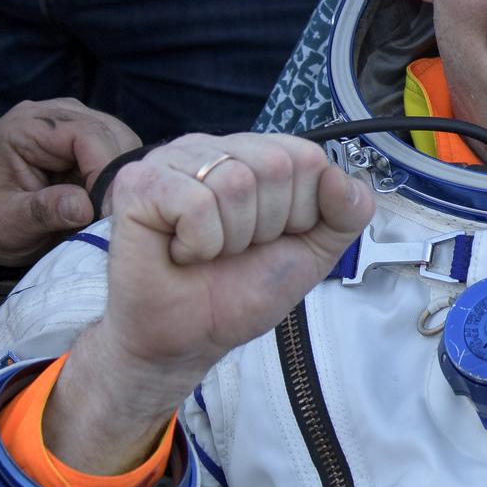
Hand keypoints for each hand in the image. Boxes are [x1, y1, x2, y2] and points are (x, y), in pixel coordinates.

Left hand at [0, 98, 139, 266]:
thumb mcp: (9, 222)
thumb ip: (43, 211)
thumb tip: (84, 207)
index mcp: (25, 126)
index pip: (86, 134)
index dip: (104, 170)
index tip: (106, 210)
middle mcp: (54, 114)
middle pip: (111, 133)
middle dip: (117, 176)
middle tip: (111, 214)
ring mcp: (77, 122)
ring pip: (125, 141)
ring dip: (123, 177)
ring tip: (107, 209)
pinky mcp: (94, 137)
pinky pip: (125, 151)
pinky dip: (123, 178)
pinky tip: (109, 199)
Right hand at [46, 133, 373, 471]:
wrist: (189, 339)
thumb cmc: (239, 289)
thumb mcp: (314, 250)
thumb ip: (347, 212)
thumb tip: (339, 177)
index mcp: (256, 153)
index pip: (308, 157)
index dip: (301, 210)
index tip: (272, 237)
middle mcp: (214, 147)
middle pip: (277, 165)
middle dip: (268, 225)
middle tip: (236, 249)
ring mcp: (172, 159)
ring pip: (237, 182)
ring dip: (232, 238)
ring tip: (210, 251)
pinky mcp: (138, 183)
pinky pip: (196, 204)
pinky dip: (199, 244)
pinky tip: (181, 253)